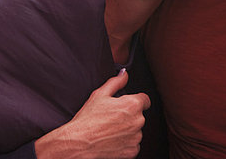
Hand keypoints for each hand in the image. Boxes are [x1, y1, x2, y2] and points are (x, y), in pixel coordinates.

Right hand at [34, 69, 150, 158]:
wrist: (80, 142)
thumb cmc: (88, 119)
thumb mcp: (100, 94)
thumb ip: (116, 82)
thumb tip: (124, 74)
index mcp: (132, 105)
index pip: (145, 99)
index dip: (136, 100)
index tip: (128, 104)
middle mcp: (138, 121)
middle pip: (139, 115)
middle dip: (129, 115)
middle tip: (113, 117)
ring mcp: (136, 137)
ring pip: (136, 130)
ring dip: (128, 129)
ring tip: (110, 129)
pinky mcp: (132, 151)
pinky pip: (133, 144)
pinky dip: (125, 142)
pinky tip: (112, 139)